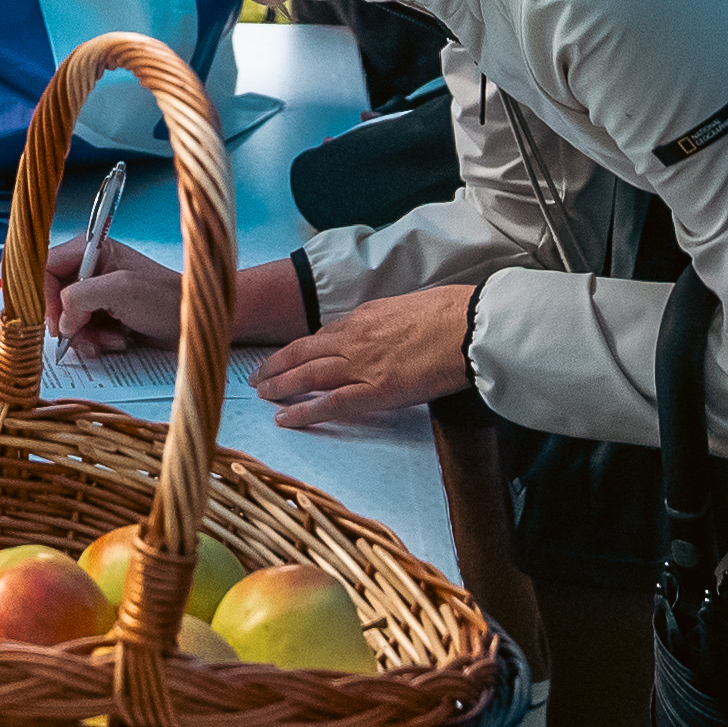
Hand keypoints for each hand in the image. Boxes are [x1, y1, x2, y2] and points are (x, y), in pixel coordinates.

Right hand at [44, 235, 181, 354]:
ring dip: (86, 336)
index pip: (48, 267)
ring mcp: (99, 294)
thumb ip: (81, 296)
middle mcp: (92, 270)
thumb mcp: (121, 291)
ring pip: (69, 319)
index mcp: (92, 251)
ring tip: (112, 340)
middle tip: (84, 337)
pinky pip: (85, 332)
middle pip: (56, 297)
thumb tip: (61, 320)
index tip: (57, 323)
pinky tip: (119, 341)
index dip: (46, 296)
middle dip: (69, 322)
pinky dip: (97, 342)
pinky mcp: (107, 316)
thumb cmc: (165, 299)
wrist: (195, 323)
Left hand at [251, 286, 475, 428]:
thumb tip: (382, 331)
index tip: (287, 356)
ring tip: (261, 393)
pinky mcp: (376, 390)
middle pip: (303, 352)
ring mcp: (362, 364)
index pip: (322, 335)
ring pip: (307, 374)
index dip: (300, 348)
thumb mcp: (408, 308)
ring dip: (280, 384)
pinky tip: (284, 418)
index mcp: (365, 317)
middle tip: (257, 376)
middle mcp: (355, 338)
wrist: (469, 324)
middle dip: (276, 364)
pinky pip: (330, 403)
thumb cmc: (450, 314)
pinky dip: (303, 410)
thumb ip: (386, 322)